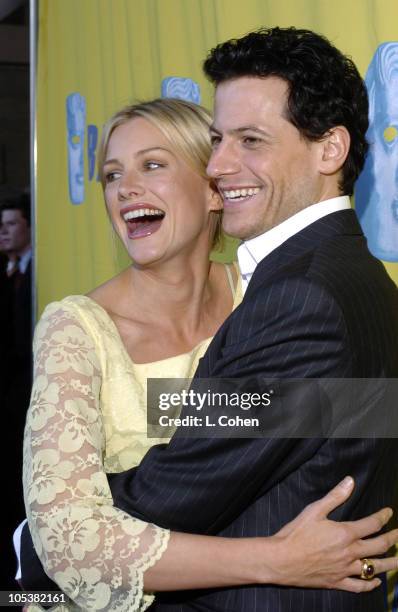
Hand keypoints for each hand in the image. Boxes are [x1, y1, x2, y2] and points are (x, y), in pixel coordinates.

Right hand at [269, 476, 397, 590]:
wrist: (281, 559)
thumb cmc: (296, 533)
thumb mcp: (314, 510)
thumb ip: (335, 496)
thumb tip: (350, 481)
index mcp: (345, 533)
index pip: (372, 524)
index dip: (383, 517)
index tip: (389, 512)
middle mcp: (349, 552)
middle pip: (379, 546)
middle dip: (393, 539)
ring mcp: (344, 569)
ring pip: (374, 568)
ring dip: (390, 563)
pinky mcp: (337, 582)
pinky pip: (359, 586)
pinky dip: (370, 584)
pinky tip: (377, 581)